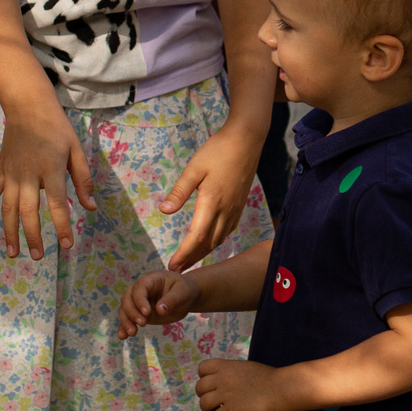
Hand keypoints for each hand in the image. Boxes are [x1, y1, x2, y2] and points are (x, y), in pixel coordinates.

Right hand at [0, 100, 93, 259]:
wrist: (28, 106)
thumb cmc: (57, 128)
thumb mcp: (76, 150)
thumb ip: (83, 179)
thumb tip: (91, 208)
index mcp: (51, 169)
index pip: (57, 203)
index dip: (61, 226)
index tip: (67, 245)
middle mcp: (28, 174)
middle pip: (28, 211)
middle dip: (33, 236)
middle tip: (38, 257)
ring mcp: (11, 173)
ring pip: (8, 208)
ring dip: (9, 232)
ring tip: (13, 253)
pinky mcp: (0, 171)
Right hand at [120, 269, 200, 337]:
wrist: (185, 297)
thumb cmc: (184, 290)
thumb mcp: (182, 292)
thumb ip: (172, 300)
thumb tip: (160, 310)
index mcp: (151, 280)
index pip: (139, 287)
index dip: (140, 300)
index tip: (147, 313)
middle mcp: (140, 290)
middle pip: (128, 299)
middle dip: (132, 312)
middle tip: (143, 324)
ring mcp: (137, 302)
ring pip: (124, 309)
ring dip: (126, 322)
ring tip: (132, 333)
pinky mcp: (138, 313)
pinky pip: (127, 319)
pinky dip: (123, 327)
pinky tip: (123, 337)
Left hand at [160, 121, 260, 271]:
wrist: (247, 139)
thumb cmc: (218, 150)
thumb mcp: (194, 168)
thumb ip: (180, 191)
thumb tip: (164, 211)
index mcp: (212, 203)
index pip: (197, 237)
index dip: (184, 254)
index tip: (172, 265)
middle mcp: (226, 210)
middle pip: (208, 243)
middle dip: (192, 258)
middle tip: (177, 271)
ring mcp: (235, 209)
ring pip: (219, 239)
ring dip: (204, 252)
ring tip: (189, 261)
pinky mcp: (239, 204)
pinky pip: (227, 230)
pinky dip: (216, 241)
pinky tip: (209, 242)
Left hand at [196, 357, 290, 410]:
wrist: (282, 389)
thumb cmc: (271, 379)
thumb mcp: (248, 369)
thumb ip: (235, 375)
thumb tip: (231, 384)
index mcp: (227, 366)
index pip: (203, 368)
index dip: (205, 378)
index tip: (214, 384)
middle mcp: (223, 379)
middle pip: (199, 387)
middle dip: (205, 396)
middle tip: (216, 402)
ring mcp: (226, 394)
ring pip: (204, 403)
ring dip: (209, 410)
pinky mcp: (232, 410)